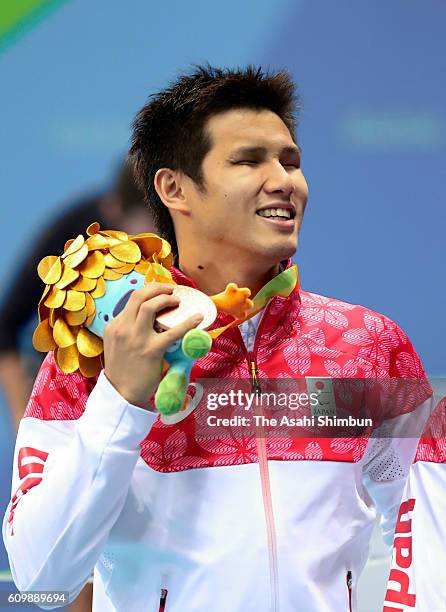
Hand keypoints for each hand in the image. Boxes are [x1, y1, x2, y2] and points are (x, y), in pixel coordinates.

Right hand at [103, 282, 202, 407]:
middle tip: (171, 289)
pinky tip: (198, 318)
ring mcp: (137, 338)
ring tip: (178, 300)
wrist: (121, 394)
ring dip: (167, 298)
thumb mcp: (116, 345)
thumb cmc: (122, 371)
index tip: (161, 290)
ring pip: (150, 306)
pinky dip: (188, 323)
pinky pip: (172, 332)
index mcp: (115, 326)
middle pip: (139, 296)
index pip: (132, 299)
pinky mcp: (151, 350)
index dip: (149, 291)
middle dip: (158, 287)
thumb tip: (147, 320)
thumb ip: (127, 330)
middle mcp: (123, 328)